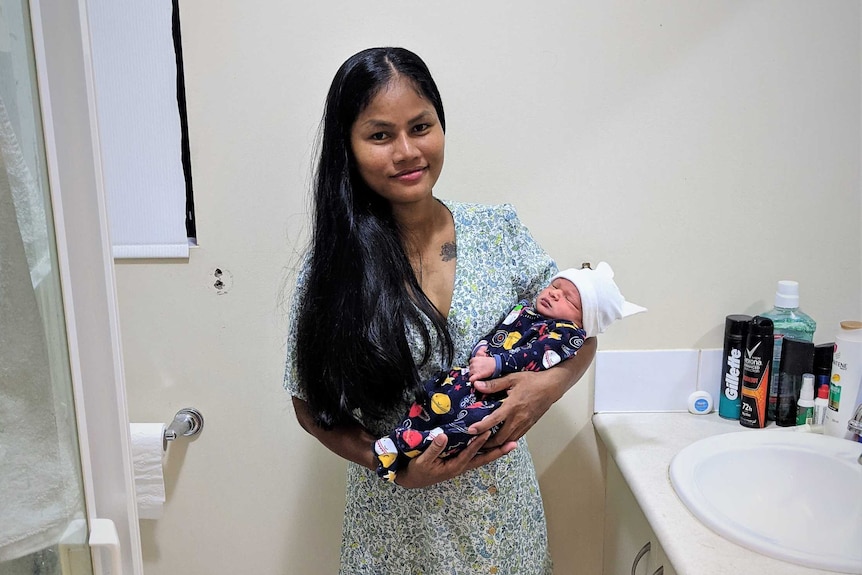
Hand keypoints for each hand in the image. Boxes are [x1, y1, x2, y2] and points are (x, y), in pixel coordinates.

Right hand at [393, 431, 516, 488]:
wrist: (412, 479)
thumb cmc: (417, 470)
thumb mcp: (422, 460)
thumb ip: (433, 449)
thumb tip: (443, 436)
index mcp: (454, 466)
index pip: (470, 453)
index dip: (479, 442)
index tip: (488, 431)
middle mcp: (462, 466)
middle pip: (484, 458)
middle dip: (499, 451)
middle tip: (514, 444)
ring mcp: (462, 464)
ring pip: (482, 457)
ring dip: (496, 450)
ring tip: (510, 443)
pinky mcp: (459, 461)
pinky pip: (476, 454)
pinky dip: (486, 449)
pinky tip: (492, 442)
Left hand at [468, 338, 595, 446]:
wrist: (552, 386)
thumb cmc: (532, 381)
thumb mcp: (512, 378)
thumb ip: (494, 384)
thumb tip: (477, 384)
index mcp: (512, 406)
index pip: (493, 420)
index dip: (481, 427)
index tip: (470, 430)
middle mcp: (518, 418)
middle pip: (500, 438)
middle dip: (486, 443)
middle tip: (474, 442)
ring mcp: (525, 424)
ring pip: (509, 440)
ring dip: (496, 444)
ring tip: (484, 444)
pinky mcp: (529, 425)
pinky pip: (516, 437)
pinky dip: (507, 441)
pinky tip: (500, 439)